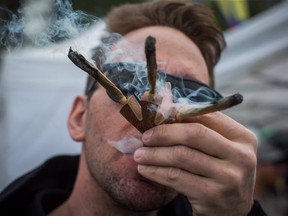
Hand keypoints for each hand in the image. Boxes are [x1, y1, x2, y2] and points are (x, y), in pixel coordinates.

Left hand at [134, 112, 256, 215]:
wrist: (232, 211)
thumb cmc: (220, 172)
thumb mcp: (219, 149)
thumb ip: (200, 129)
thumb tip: (166, 108)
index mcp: (243, 138)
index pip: (207, 116)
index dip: (179, 113)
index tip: (157, 115)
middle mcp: (241, 156)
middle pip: (194, 134)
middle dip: (164, 132)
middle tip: (145, 136)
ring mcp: (229, 177)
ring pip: (181, 156)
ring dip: (154, 153)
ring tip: (139, 154)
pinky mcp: (212, 196)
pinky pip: (176, 177)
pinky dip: (155, 171)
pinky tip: (145, 169)